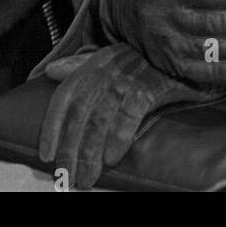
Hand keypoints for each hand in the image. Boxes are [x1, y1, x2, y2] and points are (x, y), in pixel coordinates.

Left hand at [38, 44, 221, 188]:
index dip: (52, 126)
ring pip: (100, 119)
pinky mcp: (149, 88)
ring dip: (90, 152)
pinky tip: (111, 159)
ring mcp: (126, 79)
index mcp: (92, 66)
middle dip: (70, 149)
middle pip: (79, 114)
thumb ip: (79, 66)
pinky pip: (128, 115)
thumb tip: (51, 70)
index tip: (46, 155)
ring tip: (86, 178)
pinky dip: (118, 137)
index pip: (64, 97)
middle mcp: (105, 72)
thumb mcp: (107, 57)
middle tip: (66, 177)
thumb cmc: (140, 59)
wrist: (178, 48)